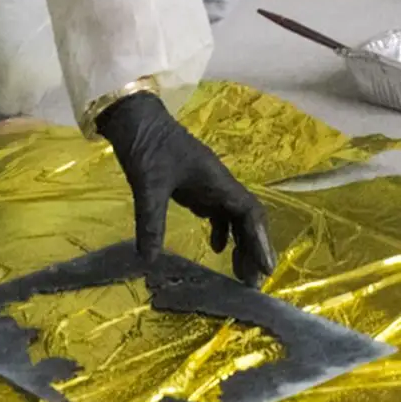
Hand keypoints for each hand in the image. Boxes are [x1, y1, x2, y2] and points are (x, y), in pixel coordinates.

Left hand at [95, 91, 276, 286]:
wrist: (135, 119)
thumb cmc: (147, 147)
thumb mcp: (148, 185)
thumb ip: (150, 222)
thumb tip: (149, 260)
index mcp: (217, 180)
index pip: (250, 213)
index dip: (260, 241)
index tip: (265, 268)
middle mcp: (219, 184)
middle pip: (247, 219)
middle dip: (254, 249)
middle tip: (253, 282)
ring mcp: (208, 185)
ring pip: (234, 218)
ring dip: (240, 244)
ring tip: (240, 274)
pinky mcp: (195, 187)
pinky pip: (217, 213)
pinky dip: (221, 233)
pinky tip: (214, 250)